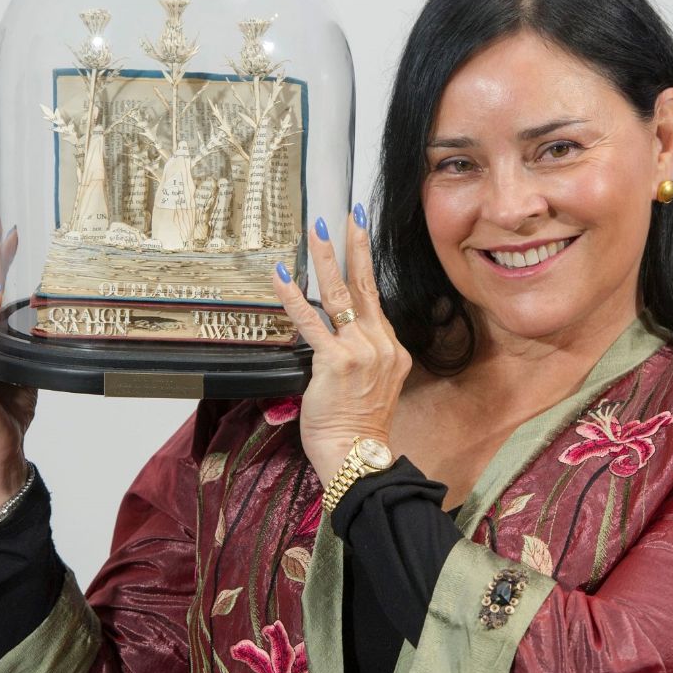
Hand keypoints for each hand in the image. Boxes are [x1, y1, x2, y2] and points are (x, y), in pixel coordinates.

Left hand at [272, 205, 411, 487]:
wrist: (358, 457)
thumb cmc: (360, 429)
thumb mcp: (374, 387)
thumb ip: (363, 359)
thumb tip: (339, 345)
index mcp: (391, 349)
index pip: (375, 301)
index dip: (367, 268)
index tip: (361, 238)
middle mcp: (380, 344)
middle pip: (367, 285)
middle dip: (358, 246)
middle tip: (352, 214)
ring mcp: (360, 351)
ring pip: (341, 295)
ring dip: (327, 259)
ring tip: (318, 231)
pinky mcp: (335, 361)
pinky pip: (311, 322)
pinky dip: (293, 296)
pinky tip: (281, 275)